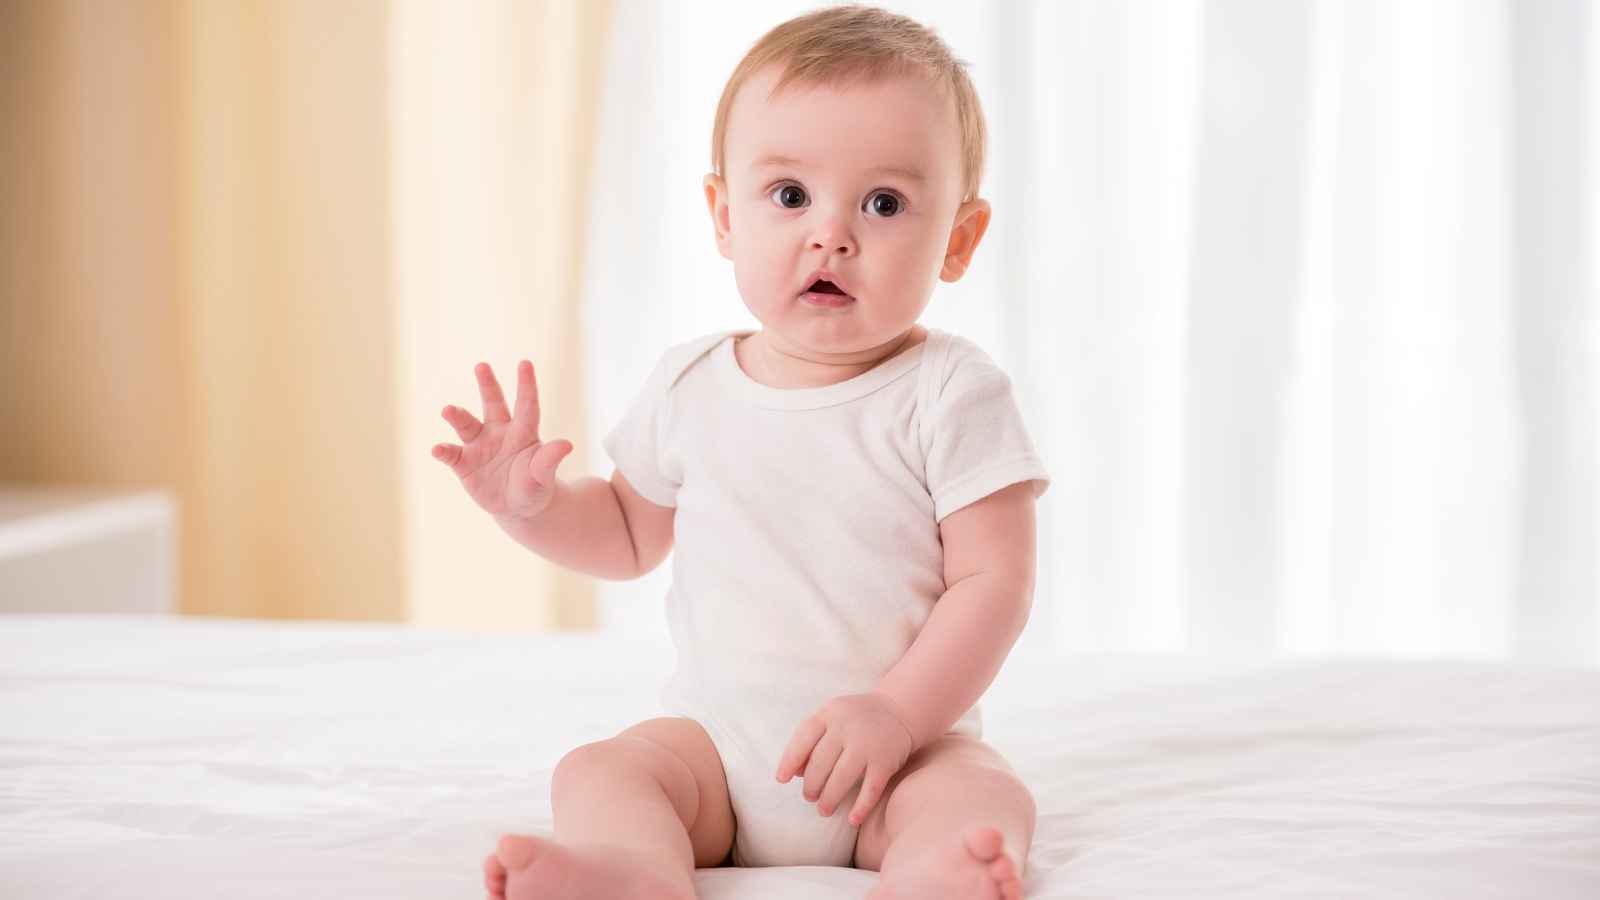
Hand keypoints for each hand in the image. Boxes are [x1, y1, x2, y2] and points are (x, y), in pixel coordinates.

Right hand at [432, 360, 573, 521]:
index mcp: (523, 432)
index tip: (525, 363)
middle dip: (488, 385)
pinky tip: (437, 449)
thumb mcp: (543, 476)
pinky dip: (443, 451)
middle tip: (482, 365)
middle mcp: (499, 433)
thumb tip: (567, 444)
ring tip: (448, 410)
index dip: (527, 385)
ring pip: (467, 425)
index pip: (526, 405)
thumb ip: (549, 459)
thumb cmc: (534, 487)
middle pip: (493, 404)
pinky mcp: (464, 463)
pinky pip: (451, 454)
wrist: (517, 508)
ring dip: (457, 416)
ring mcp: (480, 446)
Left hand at [775, 691, 915, 825]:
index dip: (789, 761)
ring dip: (829, 799)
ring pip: (842, 779)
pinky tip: (852, 820)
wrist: (899, 710)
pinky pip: (871, 789)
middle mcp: (847, 727)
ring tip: (824, 809)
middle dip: (811, 785)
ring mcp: (868, 744)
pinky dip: (861, 807)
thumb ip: (812, 739)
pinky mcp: (886, 761)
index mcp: (829, 714)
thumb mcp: (831, 718)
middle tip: (809, 797)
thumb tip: (795, 773)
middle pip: (821, 763)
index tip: (781, 780)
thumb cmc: (855, 719)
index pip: (803, 738)